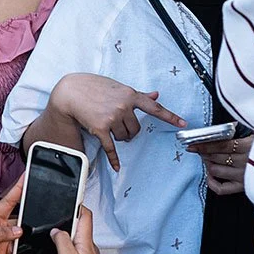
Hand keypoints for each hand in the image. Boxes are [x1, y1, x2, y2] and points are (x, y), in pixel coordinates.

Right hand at [50, 74, 184, 171]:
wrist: (70, 91)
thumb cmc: (94, 87)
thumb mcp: (117, 87)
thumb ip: (137, 94)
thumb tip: (156, 95)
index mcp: (130, 95)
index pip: (154, 107)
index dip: (170, 116)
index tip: (183, 124)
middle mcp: (123, 106)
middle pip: (136, 129)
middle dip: (129, 130)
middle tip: (117, 123)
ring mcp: (112, 118)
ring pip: (125, 137)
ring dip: (119, 136)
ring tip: (107, 126)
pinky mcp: (100, 128)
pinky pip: (111, 147)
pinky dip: (114, 159)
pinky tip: (117, 166)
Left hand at [196, 133, 253, 195]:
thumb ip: (245, 130)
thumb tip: (230, 125)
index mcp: (248, 147)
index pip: (219, 144)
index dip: (204, 144)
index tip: (192, 142)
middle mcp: (244, 162)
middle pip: (215, 157)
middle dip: (205, 152)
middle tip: (200, 149)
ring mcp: (243, 176)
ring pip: (215, 170)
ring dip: (209, 163)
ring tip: (208, 159)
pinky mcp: (244, 187)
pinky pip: (222, 189)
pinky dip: (212, 182)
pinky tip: (211, 175)